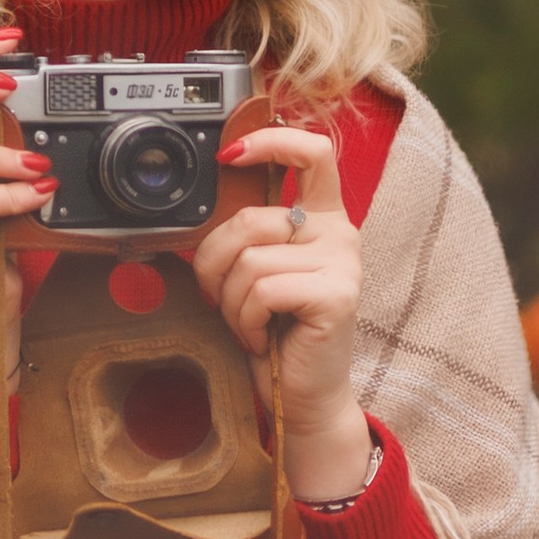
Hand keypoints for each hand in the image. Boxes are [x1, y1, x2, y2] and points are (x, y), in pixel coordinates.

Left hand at [190, 123, 372, 504]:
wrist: (305, 398)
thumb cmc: (277, 337)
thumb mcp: (255, 276)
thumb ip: (244, 238)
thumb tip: (195, 218)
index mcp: (322, 219)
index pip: (312, 152)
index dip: (270, 140)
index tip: (229, 154)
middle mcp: (340, 232)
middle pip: (250, 220)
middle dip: (216, 266)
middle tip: (223, 301)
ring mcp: (343, 262)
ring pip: (249, 261)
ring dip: (231, 304)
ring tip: (250, 326)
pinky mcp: (337, 294)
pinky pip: (262, 291)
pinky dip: (247, 322)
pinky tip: (263, 339)